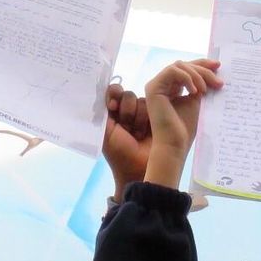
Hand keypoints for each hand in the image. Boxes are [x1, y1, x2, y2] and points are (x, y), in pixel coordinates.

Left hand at [103, 82, 150, 196]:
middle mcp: (127, 112)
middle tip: (126, 127)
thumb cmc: (119, 153)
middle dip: (126, 110)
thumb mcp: (105, 132)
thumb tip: (107, 92)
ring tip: (138, 134)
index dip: (113, 94)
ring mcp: (142, 115)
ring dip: (137, 118)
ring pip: (141, 100)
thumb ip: (103, 112)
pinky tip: (147, 132)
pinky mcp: (157, 118)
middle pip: (127, 95)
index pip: (113, 92)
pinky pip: (154, 106)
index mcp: (112, 114)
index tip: (113, 106)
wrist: (139, 169)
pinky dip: (148, 118)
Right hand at [142, 59, 221, 187]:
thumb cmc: (185, 129)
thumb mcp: (196, 101)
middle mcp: (161, 84)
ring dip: (196, 75)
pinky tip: (195, 91)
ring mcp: (155, 85)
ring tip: (205, 90)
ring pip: (179, 66)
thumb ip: (200, 86)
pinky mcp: (153, 88)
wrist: (174, 144)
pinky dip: (186, 78)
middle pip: (184, 65)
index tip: (218, 66)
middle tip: (219, 77)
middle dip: (203, 68)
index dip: (202, 65)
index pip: (186, 69)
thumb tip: (214, 72)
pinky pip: (172, 71)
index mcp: (171, 87)